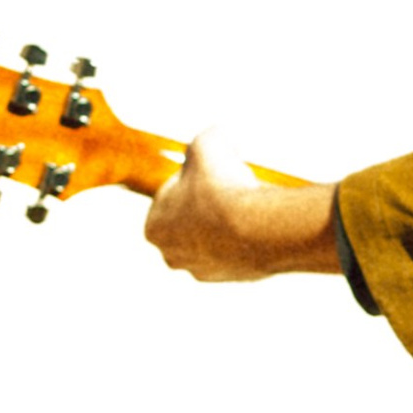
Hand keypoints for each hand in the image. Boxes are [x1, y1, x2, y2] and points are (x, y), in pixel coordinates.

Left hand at [145, 133, 339, 283]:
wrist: (258, 228)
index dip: (193, 176)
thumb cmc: (223, 188)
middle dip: (208, 200)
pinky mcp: (235, 277)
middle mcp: (174, 255)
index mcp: (153, 228)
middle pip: (191, 217)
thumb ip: (203, 140)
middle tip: (229, 182)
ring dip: (228, 218)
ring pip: (216, 235)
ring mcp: (205, 270)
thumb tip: (216, 136)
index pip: (171, 193)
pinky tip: (258, 219)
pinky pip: (240, 248)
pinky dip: (248, 233)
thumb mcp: (206, 144)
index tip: (211, 170)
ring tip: (247, 199)